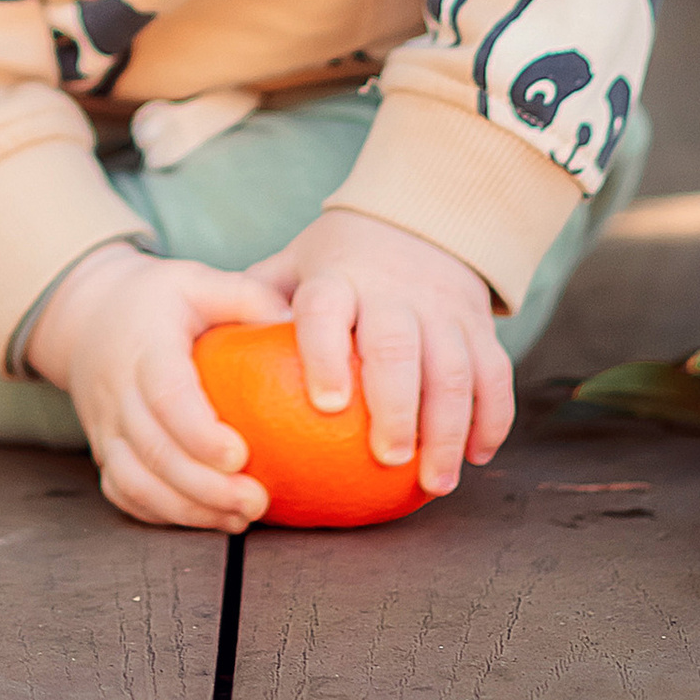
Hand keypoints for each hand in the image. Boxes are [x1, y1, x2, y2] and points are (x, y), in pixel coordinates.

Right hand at [22, 240, 287, 530]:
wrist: (86, 314)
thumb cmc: (156, 299)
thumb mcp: (196, 280)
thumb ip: (246, 297)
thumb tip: (301, 327)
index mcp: (144, 347)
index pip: (165, 396)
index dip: (198, 432)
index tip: (240, 456)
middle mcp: (118, 391)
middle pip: (153, 450)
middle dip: (205, 486)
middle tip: (257, 501)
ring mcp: (105, 426)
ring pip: (135, 481)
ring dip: (187, 509)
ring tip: (240, 518)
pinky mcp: (103, 450)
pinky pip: (124, 493)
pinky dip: (161, 514)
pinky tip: (206, 519)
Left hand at [246, 208, 513, 497]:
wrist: (420, 217)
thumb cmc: (340, 262)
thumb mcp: (295, 264)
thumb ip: (256, 305)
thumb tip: (206, 363)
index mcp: (337, 277)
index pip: (326, 310)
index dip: (326, 353)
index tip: (328, 403)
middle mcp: (392, 291)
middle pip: (396, 347)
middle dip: (396, 405)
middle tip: (387, 458)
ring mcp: (441, 307)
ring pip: (453, 367)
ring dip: (448, 428)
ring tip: (434, 481)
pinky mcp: (479, 324)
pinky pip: (494, 372)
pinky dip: (492, 417)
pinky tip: (478, 457)